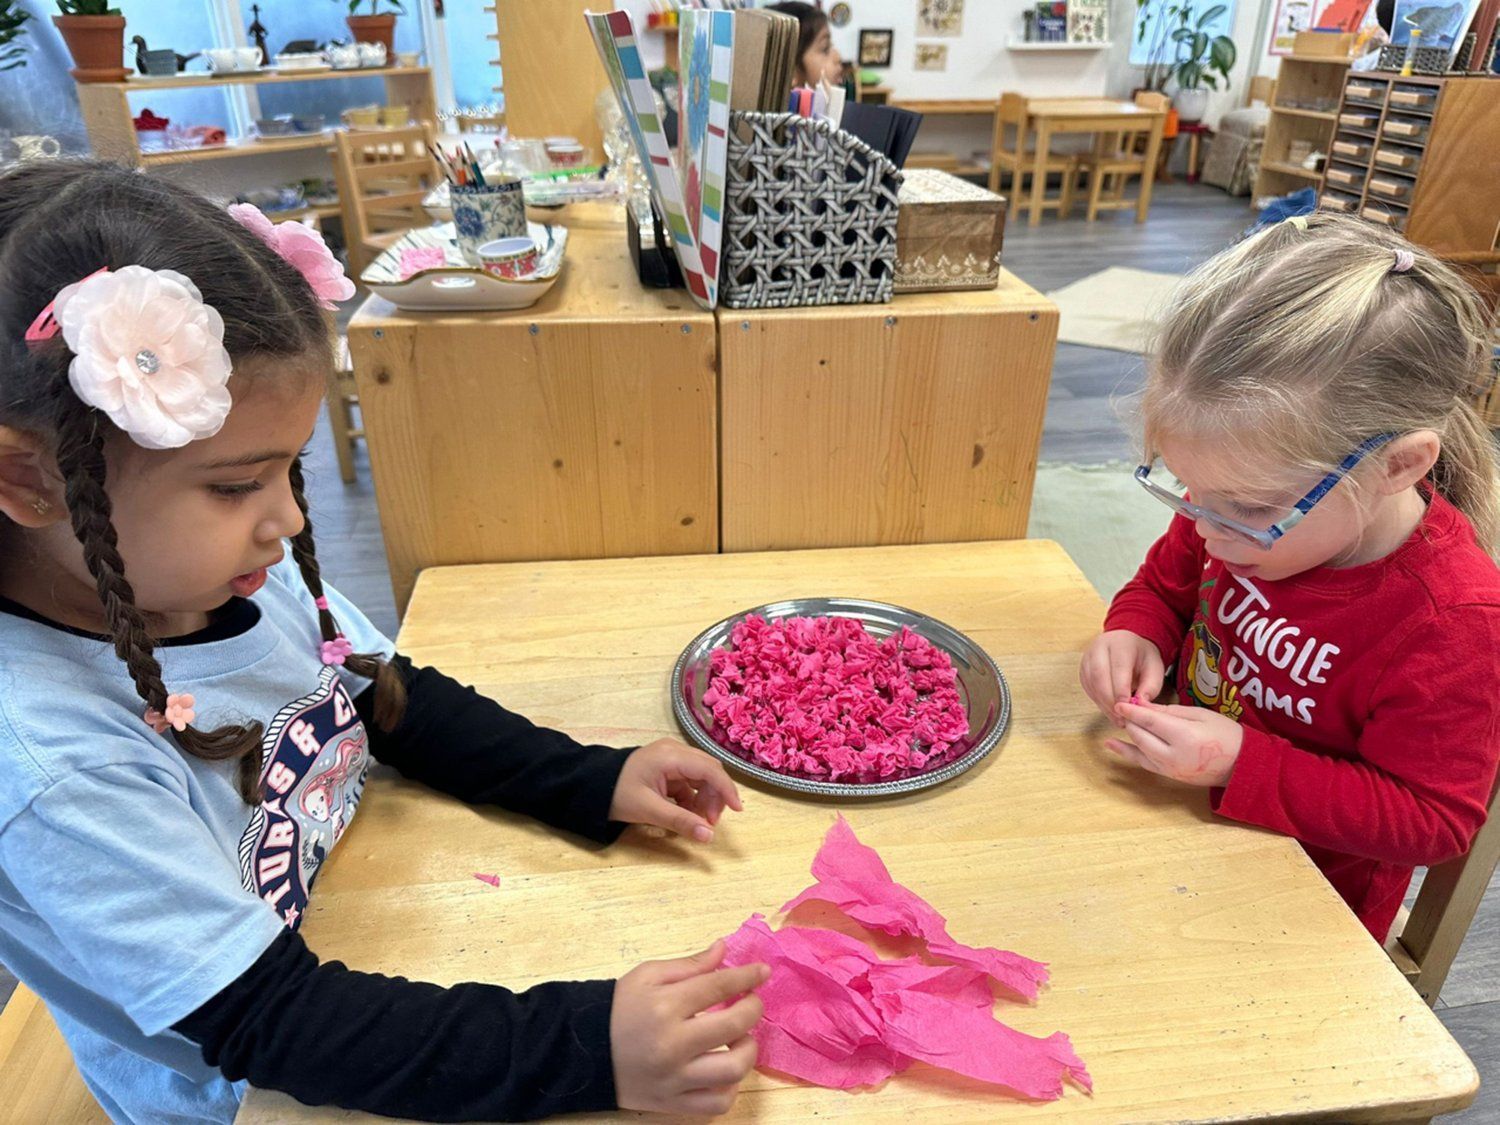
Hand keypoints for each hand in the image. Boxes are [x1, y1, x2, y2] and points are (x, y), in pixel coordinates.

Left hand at [609, 739, 742, 842]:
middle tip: (709, 822)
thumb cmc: (616, 794)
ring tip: (697, 821)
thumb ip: (680, 821)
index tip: (737, 810)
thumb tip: (708, 836)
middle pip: (709, 771)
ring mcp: (671, 759)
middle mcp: (675, 752)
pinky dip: (692, 798)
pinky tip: (686, 814)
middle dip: (715, 797)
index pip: (710, 769)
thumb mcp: (649, 810)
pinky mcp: (667, 769)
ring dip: (704, 799)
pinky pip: (689, 782)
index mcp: (670, 756)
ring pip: (701, 777)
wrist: (590, 786)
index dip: (726, 789)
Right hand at [611, 940, 767, 1116]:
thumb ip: (690, 965)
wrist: (584, 1050)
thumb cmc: (619, 1007)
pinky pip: (716, 1103)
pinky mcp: (673, 1104)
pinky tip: (724, 1069)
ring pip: (732, 1071)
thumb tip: (724, 950)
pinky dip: (730, 1087)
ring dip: (747, 1052)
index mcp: (665, 1006)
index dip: (747, 977)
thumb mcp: (648, 975)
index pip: (719, 986)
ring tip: (740, 1038)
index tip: (762, 972)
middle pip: (733, 1026)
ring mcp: (674, 1079)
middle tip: (751, 1003)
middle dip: (752, 1010)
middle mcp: (672, 1044)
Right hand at [1079, 630, 1165, 726]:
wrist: (1128, 645)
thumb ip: (1150, 686)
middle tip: (1120, 717)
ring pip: (1091, 683)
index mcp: (1121, 643)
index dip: (1121, 690)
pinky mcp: (1083, 669)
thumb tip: (1139, 704)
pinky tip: (1109, 710)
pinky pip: (1088, 688)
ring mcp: (1088, 657)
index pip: (1118, 667)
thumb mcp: (1155, 668)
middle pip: (1099, 675)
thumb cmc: (1142, 657)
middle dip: (1109, 700)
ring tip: (1117, 718)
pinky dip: (1098, 701)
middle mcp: (1100, 647)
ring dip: (1103, 703)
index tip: (1126, 708)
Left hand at [1105, 700, 1242, 786]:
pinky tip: (1113, 745)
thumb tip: (1144, 706)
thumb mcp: (1200, 715)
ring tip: (1118, 722)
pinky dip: (1128, 753)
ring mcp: (1170, 769)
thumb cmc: (1225, 734)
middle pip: (1142, 736)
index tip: (1119, 703)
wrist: (1242, 765)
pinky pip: (1144, 763)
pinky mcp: (1169, 776)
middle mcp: (1174, 755)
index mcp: (1184, 736)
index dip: (1132, 712)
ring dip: (1128, 735)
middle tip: (1123, 708)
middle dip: (1131, 722)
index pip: (1150, 722)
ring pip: (1140, 750)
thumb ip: (1170, 711)